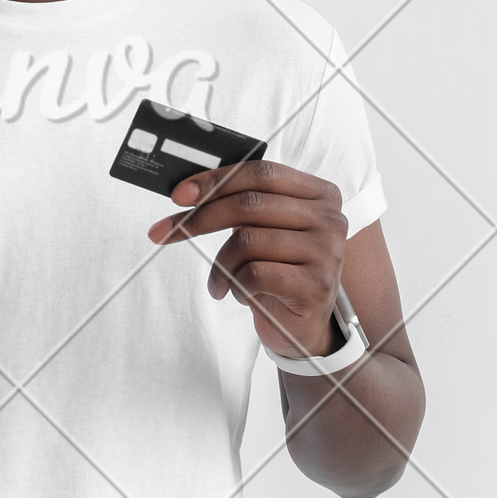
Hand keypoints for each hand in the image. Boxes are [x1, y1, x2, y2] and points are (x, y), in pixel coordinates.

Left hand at [147, 160, 347, 358]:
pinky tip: (240, 294)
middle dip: (199, 218)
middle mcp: (329, 217)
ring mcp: (326, 251)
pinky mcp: (316, 284)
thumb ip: (241, 204)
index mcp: (319, 193)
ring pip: (247, 240)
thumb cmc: (279, 270)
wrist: (302, 324)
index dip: (215, 180)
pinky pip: (254, 274)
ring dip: (220, 265)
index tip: (180, 195)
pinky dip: (235, 285)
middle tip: (167, 232)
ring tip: (219, 281)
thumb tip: (189, 191)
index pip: (261, 173)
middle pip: (249, 203)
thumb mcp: (264, 229)